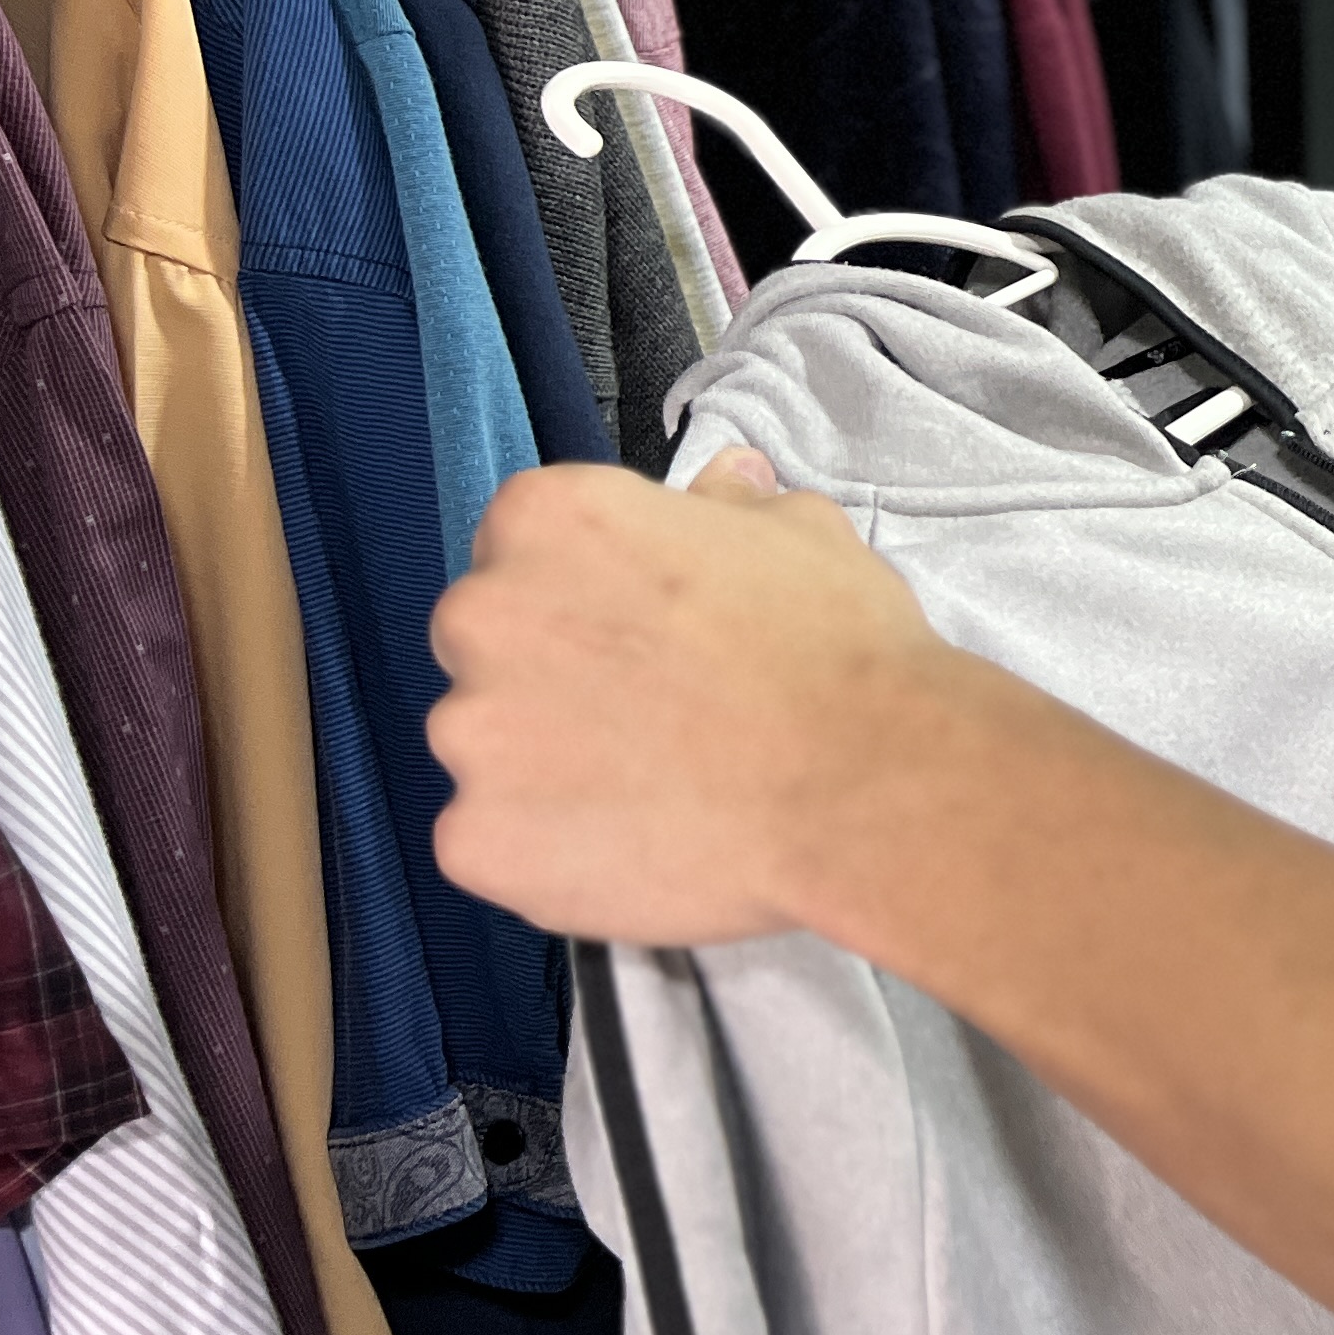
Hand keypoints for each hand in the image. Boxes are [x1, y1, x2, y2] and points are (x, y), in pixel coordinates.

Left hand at [430, 449, 953, 947]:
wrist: (865, 785)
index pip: (526, 544)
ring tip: (658, 789)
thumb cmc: (838, 646)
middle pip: (491, 642)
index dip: (591, 587)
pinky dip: (548, 849)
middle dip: (554, 671)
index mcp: (547, 519)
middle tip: (654, 710)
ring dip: (548, 764)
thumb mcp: (801, 533)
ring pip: (489, 747)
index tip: (647, 626)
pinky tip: (639, 845)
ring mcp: (468, 737)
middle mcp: (480, 615)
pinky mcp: (475, 842)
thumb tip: (726, 486)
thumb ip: (731, 506)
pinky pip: (493, 841)